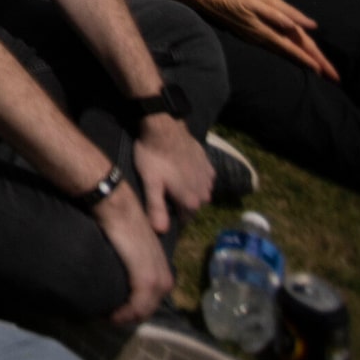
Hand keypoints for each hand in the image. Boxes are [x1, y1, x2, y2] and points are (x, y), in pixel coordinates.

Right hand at [93, 185, 176, 323]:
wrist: (116, 204)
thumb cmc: (119, 218)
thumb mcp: (131, 239)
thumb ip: (132, 253)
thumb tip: (120, 261)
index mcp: (161, 263)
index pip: (155, 295)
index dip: (139, 306)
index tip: (119, 310)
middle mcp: (163, 272)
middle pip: (152, 305)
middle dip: (134, 315)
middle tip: (113, 318)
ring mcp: (156, 275)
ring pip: (146, 308)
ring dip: (129, 317)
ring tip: (111, 319)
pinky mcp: (145, 276)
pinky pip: (139, 304)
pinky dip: (126, 313)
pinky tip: (113, 315)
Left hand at [130, 114, 215, 232]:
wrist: (164, 127)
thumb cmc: (154, 156)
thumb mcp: (150, 183)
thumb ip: (156, 208)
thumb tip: (161, 231)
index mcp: (191, 201)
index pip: (183, 219)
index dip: (171, 215)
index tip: (159, 207)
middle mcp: (204, 193)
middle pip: (191, 206)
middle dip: (180, 202)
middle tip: (162, 190)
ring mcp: (208, 178)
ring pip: (198, 192)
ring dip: (188, 190)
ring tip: (171, 180)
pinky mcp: (208, 164)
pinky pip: (203, 178)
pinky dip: (194, 177)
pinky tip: (182, 170)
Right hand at [203, 0, 334, 78]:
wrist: (207, 0)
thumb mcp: (253, 3)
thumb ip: (275, 15)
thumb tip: (296, 25)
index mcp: (266, 32)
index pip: (292, 49)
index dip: (308, 59)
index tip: (324, 71)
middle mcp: (262, 39)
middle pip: (291, 55)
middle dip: (312, 65)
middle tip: (331, 77)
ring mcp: (256, 39)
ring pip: (283, 53)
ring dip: (301, 62)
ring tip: (317, 70)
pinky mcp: (251, 36)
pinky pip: (275, 49)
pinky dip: (288, 55)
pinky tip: (291, 56)